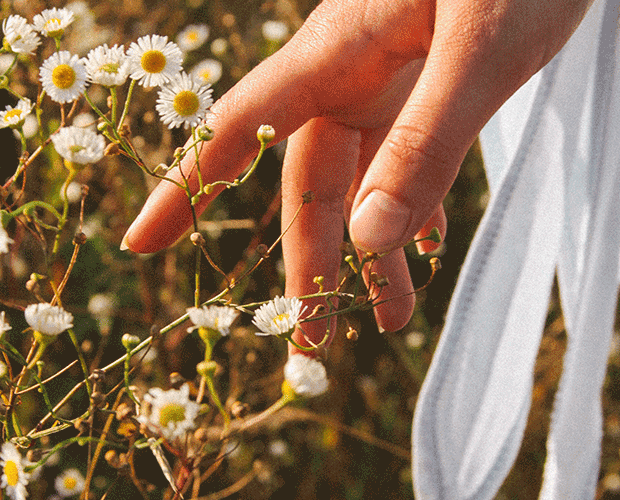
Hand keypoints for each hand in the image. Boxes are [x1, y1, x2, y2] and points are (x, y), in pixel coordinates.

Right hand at [122, 0, 590, 351]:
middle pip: (310, 178)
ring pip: (363, 175)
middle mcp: (352, 69)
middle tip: (314, 340)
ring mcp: (393, 74)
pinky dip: (411, 203)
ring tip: (388, 318)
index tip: (139, 243)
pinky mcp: (435, 75)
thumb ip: (426, 142)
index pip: (240, 129)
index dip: (185, 188)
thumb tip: (366, 242)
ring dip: (371, 246)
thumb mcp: (480, 52)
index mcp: (337, 53)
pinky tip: (425, 246)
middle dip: (310, 260)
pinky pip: (407, 153)